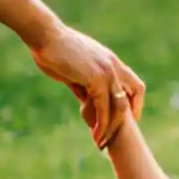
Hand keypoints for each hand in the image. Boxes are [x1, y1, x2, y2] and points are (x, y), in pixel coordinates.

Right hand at [31, 23, 144, 147]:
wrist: (45, 36)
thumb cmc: (53, 49)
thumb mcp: (74, 70)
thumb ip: (84, 84)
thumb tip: (86, 99)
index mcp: (110, 61)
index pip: (134, 84)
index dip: (134, 103)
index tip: (127, 120)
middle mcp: (113, 66)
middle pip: (133, 96)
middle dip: (126, 120)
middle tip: (114, 137)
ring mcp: (107, 72)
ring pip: (119, 107)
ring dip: (112, 128)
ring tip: (101, 143)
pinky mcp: (96, 79)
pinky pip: (103, 108)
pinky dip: (101, 124)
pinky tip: (94, 134)